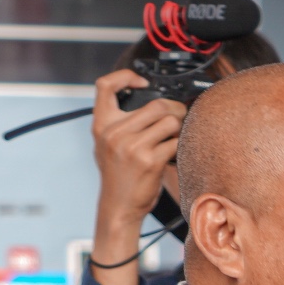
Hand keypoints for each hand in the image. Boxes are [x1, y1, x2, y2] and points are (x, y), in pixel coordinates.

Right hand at [90, 70, 184, 284]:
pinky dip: (181, 146)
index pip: (105, 86)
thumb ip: (121, 124)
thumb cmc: (118, 176)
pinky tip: (176, 154)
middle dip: (174, 108)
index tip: (141, 83)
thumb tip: (153, 103)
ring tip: (177, 137)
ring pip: (169, 120)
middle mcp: (114, 132)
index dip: (125, 77)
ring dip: (181, 127)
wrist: (118, 207)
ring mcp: (131, 145)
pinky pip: (176, 141)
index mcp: (101, 125)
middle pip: (155, 103)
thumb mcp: (108, 145)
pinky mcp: (149, 160)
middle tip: (179, 117)